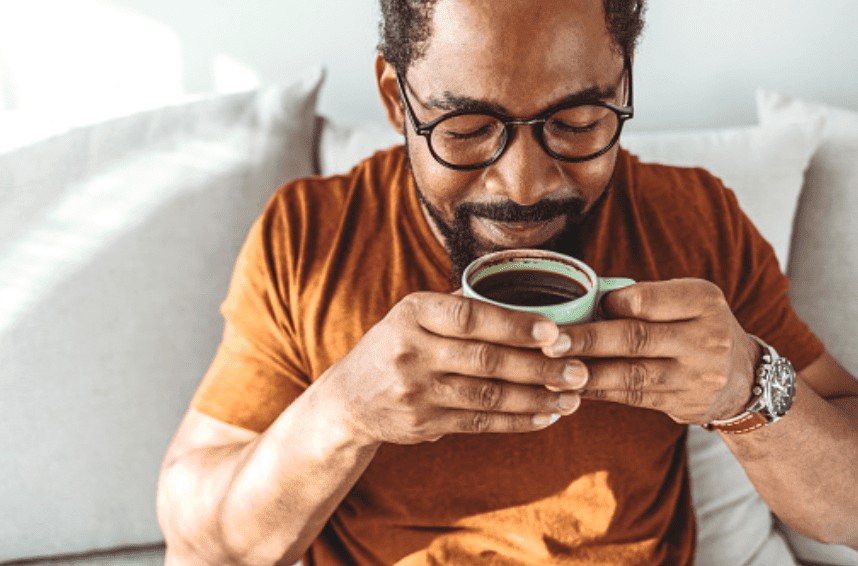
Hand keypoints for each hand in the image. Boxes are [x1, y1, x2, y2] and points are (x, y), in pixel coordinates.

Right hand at [320, 292, 587, 444]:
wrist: (350, 398)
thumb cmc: (397, 345)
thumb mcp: (413, 315)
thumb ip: (460, 308)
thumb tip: (531, 299)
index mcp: (413, 312)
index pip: (469, 317)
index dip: (514, 325)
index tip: (555, 331)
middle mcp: (411, 351)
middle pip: (485, 360)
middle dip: (538, 367)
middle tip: (580, 370)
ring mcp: (416, 391)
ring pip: (487, 396)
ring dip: (536, 398)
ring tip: (572, 397)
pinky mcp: (423, 424)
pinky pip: (479, 423)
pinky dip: (516, 421)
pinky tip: (545, 416)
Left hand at [541, 279, 760, 424]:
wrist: (744, 379)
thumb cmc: (697, 327)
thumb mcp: (687, 302)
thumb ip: (645, 299)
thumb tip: (582, 301)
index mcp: (702, 301)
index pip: (647, 301)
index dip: (610, 305)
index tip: (581, 307)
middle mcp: (704, 338)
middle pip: (635, 338)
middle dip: (587, 340)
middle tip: (549, 342)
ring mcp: (696, 376)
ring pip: (631, 374)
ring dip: (586, 372)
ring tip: (551, 369)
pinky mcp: (683, 404)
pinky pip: (632, 397)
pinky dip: (598, 391)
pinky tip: (571, 387)